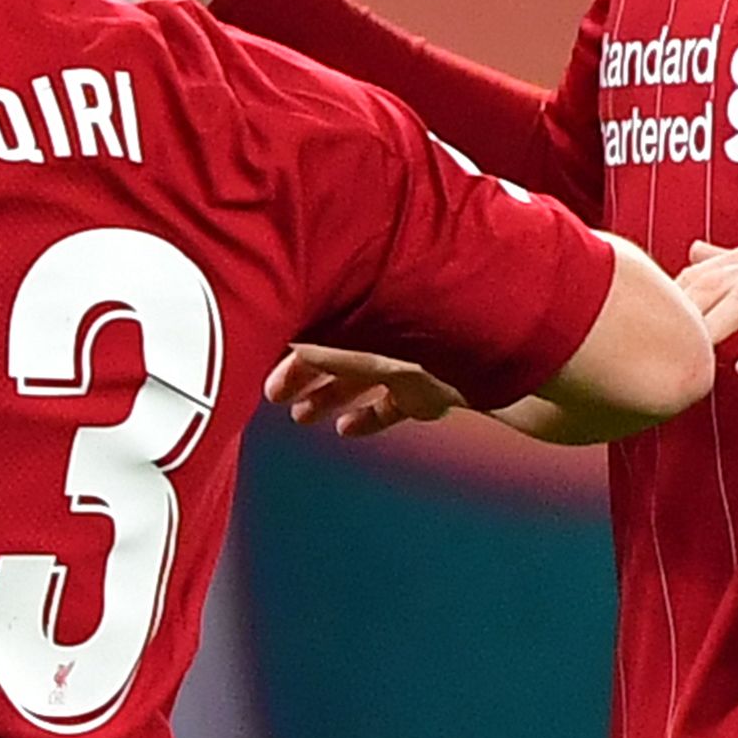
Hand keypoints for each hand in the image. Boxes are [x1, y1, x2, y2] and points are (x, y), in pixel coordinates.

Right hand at [267, 343, 470, 436]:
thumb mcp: (348, 339)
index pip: (317, 327)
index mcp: (364, 308)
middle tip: (274, 395)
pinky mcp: (423, 394)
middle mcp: (385, 332)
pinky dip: (365, 420)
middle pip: (334, 355)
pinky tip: (345, 429)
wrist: (471, 355)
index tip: (266, 367)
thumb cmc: (411, 334)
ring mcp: (406, 363)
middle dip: (302, 375)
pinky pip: (389, 409)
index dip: (289, 349)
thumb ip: (310, 347)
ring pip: (357, 382)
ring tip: (301, 416)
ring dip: (326, 398)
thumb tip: (277, 349)